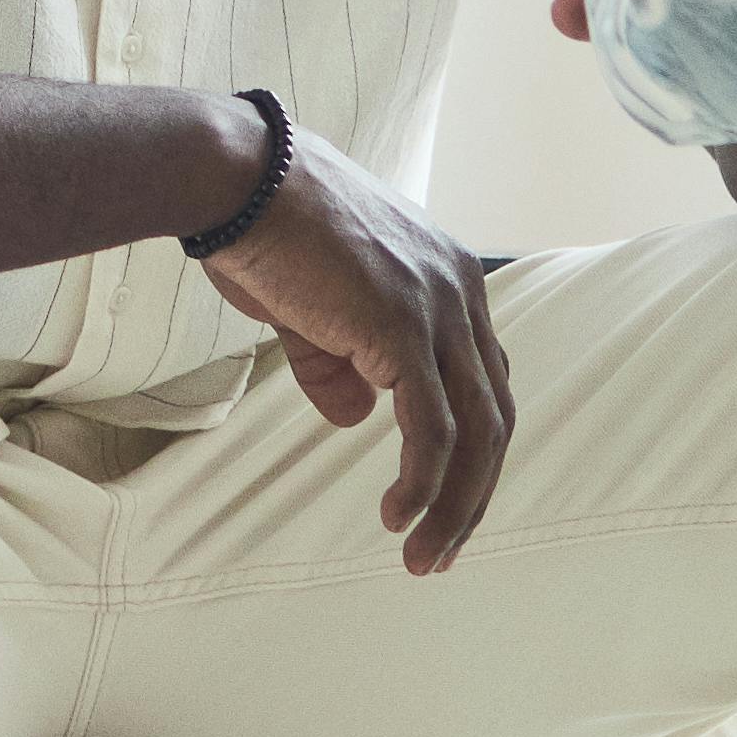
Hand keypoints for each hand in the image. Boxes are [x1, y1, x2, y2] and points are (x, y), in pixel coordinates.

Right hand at [198, 125, 513, 574]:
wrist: (241, 180)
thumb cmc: (265, 231)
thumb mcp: (311, 310)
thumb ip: (339, 364)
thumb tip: (356, 418)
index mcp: (450, 279)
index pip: (485, 383)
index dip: (473, 453)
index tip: (446, 506)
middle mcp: (461, 291)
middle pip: (495, 416)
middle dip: (474, 494)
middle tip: (443, 551)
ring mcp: (438, 309)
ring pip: (476, 432)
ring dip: (453, 505)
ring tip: (423, 556)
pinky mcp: (402, 329)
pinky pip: (431, 428)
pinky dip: (422, 482)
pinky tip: (397, 516)